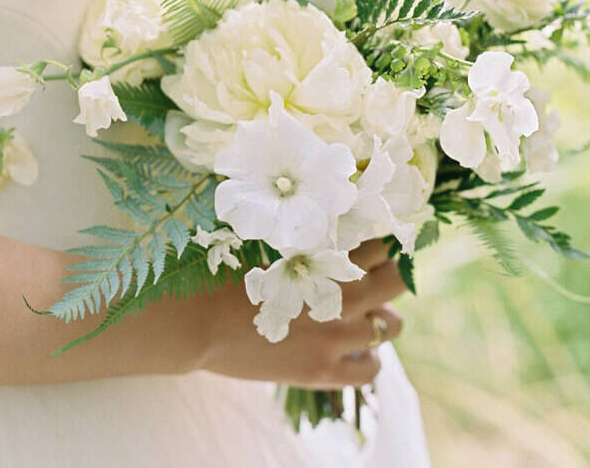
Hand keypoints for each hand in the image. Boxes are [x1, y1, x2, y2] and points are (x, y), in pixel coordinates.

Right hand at [197, 239, 405, 388]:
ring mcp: (333, 338)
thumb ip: (300, 234)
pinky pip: (371, 369)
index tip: (377, 237)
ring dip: (384, 313)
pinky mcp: (321, 371)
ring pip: (390, 325)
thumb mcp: (263, 241)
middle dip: (393, 270)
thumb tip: (320, 218)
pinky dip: (371, 356)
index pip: (376, 244)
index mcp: (323, 259)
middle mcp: (338, 299)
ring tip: (369, 308)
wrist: (195, 322)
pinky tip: (358, 347)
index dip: (380, 239)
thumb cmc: (221, 270)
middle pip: (394, 281)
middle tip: (383, 267)